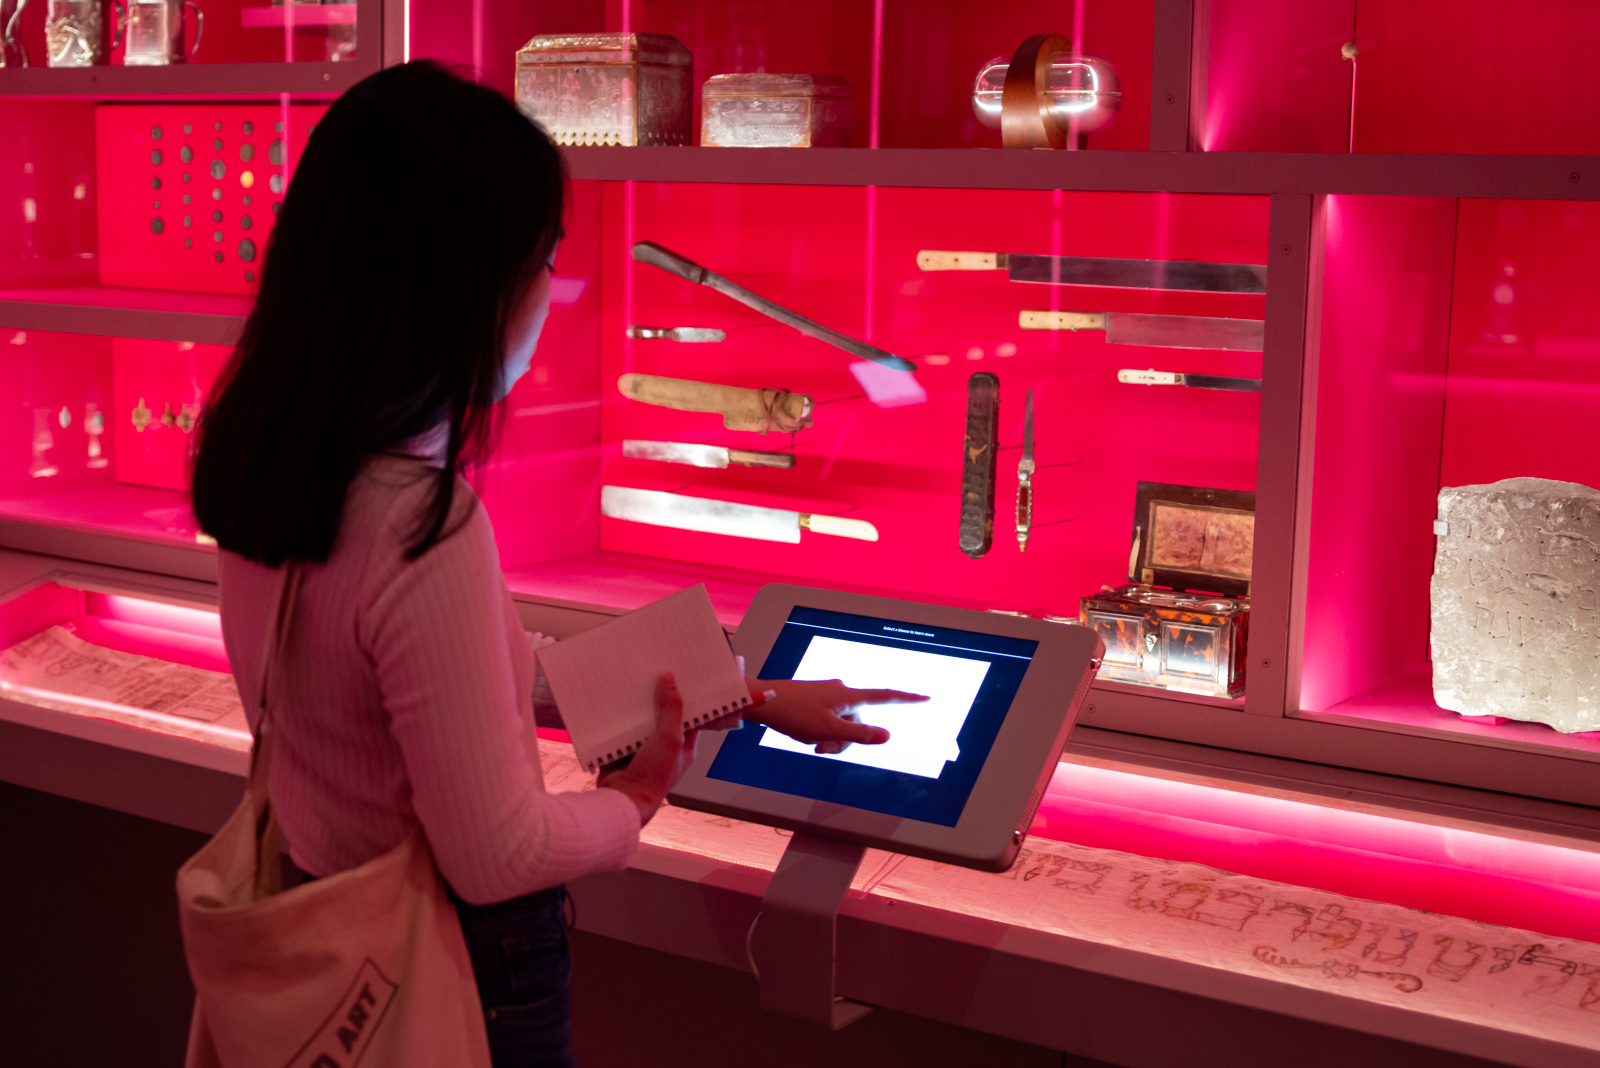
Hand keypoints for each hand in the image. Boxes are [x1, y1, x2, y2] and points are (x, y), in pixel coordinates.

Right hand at [597, 673, 697, 825]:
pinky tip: (616, 701)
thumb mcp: (670, 738)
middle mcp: (664, 748)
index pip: (689, 717)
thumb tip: (670, 679)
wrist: (622, 799)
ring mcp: (643, 749)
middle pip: (663, 716)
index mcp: (683, 747)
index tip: (682, 677)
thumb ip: (671, 708)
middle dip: (658, 698)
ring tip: (635, 681)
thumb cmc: (653, 776)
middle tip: (655, 673)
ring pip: (641, 721)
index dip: (687, 698)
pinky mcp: (623, 751)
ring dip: (637, 707)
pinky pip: (622, 730)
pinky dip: (619, 718)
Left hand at [745, 678, 927, 753]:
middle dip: (845, 739)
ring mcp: (828, 695)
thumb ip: (859, 734)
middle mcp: (841, 692)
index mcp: (848, 696)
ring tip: (810, 741)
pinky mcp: (816, 700)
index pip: (884, 697)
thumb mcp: (829, 731)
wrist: (763, 701)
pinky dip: (821, 732)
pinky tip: (805, 735)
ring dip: (831, 737)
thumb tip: (887, 735)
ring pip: (841, 724)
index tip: (925, 698)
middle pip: (857, 721)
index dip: (906, 700)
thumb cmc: (794, 714)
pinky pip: (828, 720)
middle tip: (822, 747)